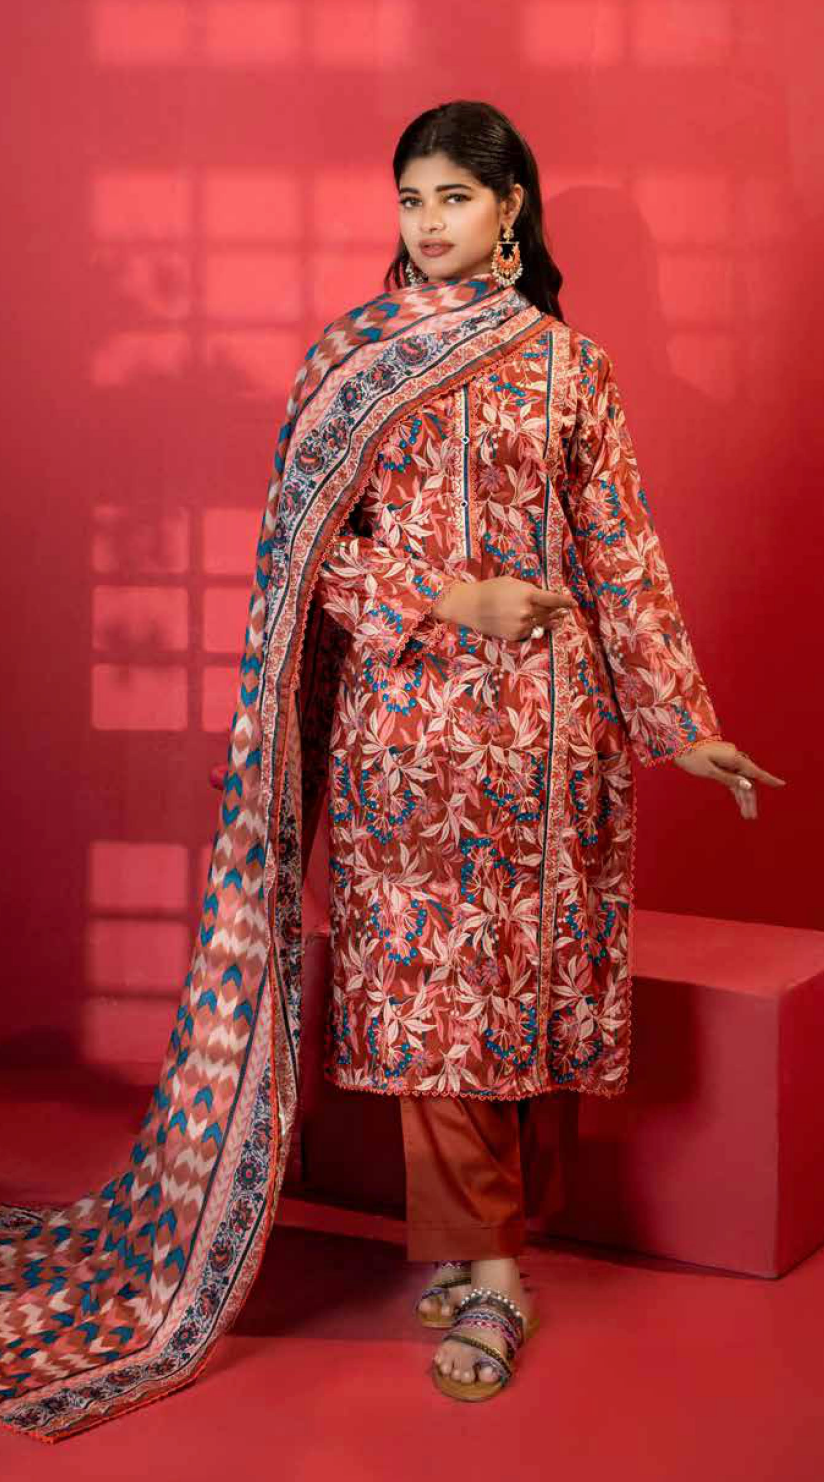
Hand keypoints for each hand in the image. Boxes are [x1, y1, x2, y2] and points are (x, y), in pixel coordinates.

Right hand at [434, 575, 576, 639]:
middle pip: (550, 613)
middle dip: (559, 612)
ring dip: (551, 622)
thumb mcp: (512, 583)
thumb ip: (530, 590)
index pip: (554, 600)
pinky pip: (530, 632)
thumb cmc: (491, 589)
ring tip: (558, 620)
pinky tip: (537, 626)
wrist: (470, 606)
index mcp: (528, 595)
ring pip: (542, 624)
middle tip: (566, 611)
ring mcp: (522, 626)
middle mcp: (528, 612)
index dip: (566, 601)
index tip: (573, 603)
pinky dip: (534, 628)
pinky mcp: (515, 636)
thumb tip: (544, 597)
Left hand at [672, 740, 786, 819]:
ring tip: (747, 815)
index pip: (755, 772)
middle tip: (751, 817)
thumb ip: (729, 778)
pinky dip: (736, 789)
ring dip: (743, 797)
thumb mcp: (709, 771)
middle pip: (747, 780)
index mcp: (734, 758)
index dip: (769, 779)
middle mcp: (734, 757)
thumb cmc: (691, 756)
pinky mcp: (723, 762)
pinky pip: (733, 777)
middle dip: (750, 799)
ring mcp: (729, 759)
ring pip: (741, 780)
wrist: (679, 743)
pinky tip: (740, 802)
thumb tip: (747, 785)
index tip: (782, 785)